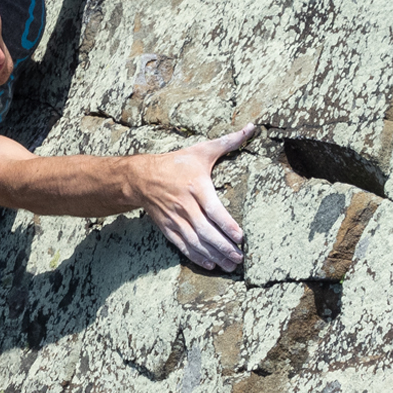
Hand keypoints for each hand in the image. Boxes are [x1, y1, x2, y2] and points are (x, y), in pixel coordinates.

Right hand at [129, 124, 254, 270]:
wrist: (141, 177)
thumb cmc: (176, 163)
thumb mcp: (201, 150)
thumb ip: (228, 141)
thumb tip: (251, 127)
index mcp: (196, 186)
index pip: (213, 210)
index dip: (227, 225)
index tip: (240, 236)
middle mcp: (185, 205)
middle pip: (206, 231)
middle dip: (223, 247)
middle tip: (239, 258)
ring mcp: (175, 219)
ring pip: (196, 242)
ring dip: (213, 255)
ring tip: (229, 264)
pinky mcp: (167, 228)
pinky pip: (183, 246)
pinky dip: (196, 257)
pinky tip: (210, 264)